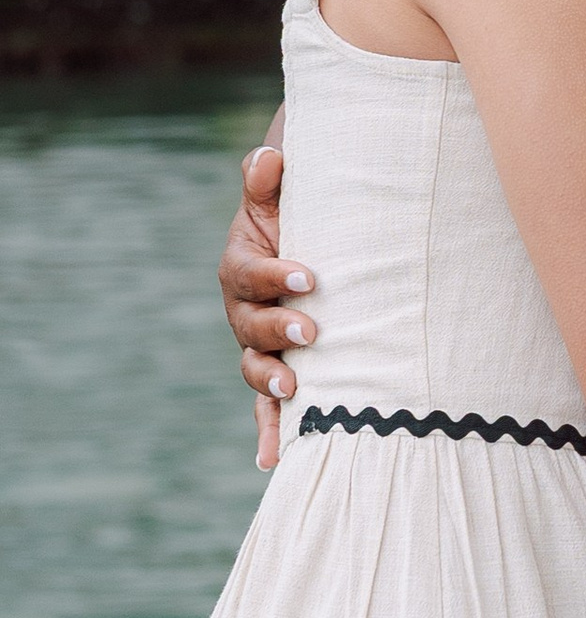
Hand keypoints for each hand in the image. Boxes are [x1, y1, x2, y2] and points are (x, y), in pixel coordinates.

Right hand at [222, 140, 314, 473]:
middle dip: (279, 330)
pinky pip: (268, 407)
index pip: (249, 274)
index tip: (307, 275)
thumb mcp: (284, 193)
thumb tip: (270, 156)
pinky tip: (272, 461)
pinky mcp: (280, 371)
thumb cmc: (298, 215)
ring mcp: (260, 346)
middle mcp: (244, 311)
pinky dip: (269, 432)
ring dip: (273, 382)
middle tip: (312, 330)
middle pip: (251, 327)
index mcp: (241, 267)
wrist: (309, 239)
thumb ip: (269, 176)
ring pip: (256, 369)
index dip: (273, 276)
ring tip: (298, 388)